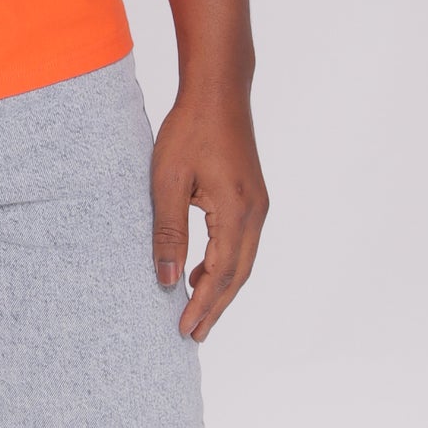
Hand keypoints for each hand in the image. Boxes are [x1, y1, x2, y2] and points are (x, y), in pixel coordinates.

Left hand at [151, 85, 268, 341]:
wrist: (218, 92)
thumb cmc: (189, 130)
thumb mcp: (168, 182)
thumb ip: (169, 232)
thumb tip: (168, 280)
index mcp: (236, 211)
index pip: (220, 273)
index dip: (203, 305)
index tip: (184, 330)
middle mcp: (255, 213)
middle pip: (238, 275)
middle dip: (216, 307)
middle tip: (194, 335)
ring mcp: (258, 205)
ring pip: (243, 261)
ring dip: (221, 288)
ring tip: (198, 312)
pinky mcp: (253, 197)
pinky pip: (242, 243)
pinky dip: (225, 265)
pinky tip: (202, 271)